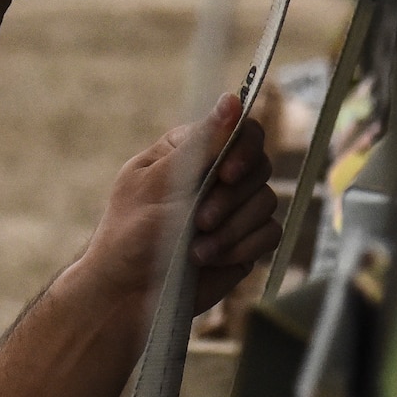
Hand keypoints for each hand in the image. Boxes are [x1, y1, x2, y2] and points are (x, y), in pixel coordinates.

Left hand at [80, 93, 279, 319]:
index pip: (239, 131)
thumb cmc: (130, 237)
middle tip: (200, 222)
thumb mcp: (158, 184)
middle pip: (259, 166)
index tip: (227, 173)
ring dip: (232, 228)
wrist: (126, 296)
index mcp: (189, 153)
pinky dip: (243, 247)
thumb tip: (232, 100)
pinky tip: (210, 258)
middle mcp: (215, 177)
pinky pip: (270, 233)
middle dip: (231, 198)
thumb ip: (200, 145)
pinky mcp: (244, 242)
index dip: (243, 149)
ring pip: (266, 202)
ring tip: (196, 250)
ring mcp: (232, 210)